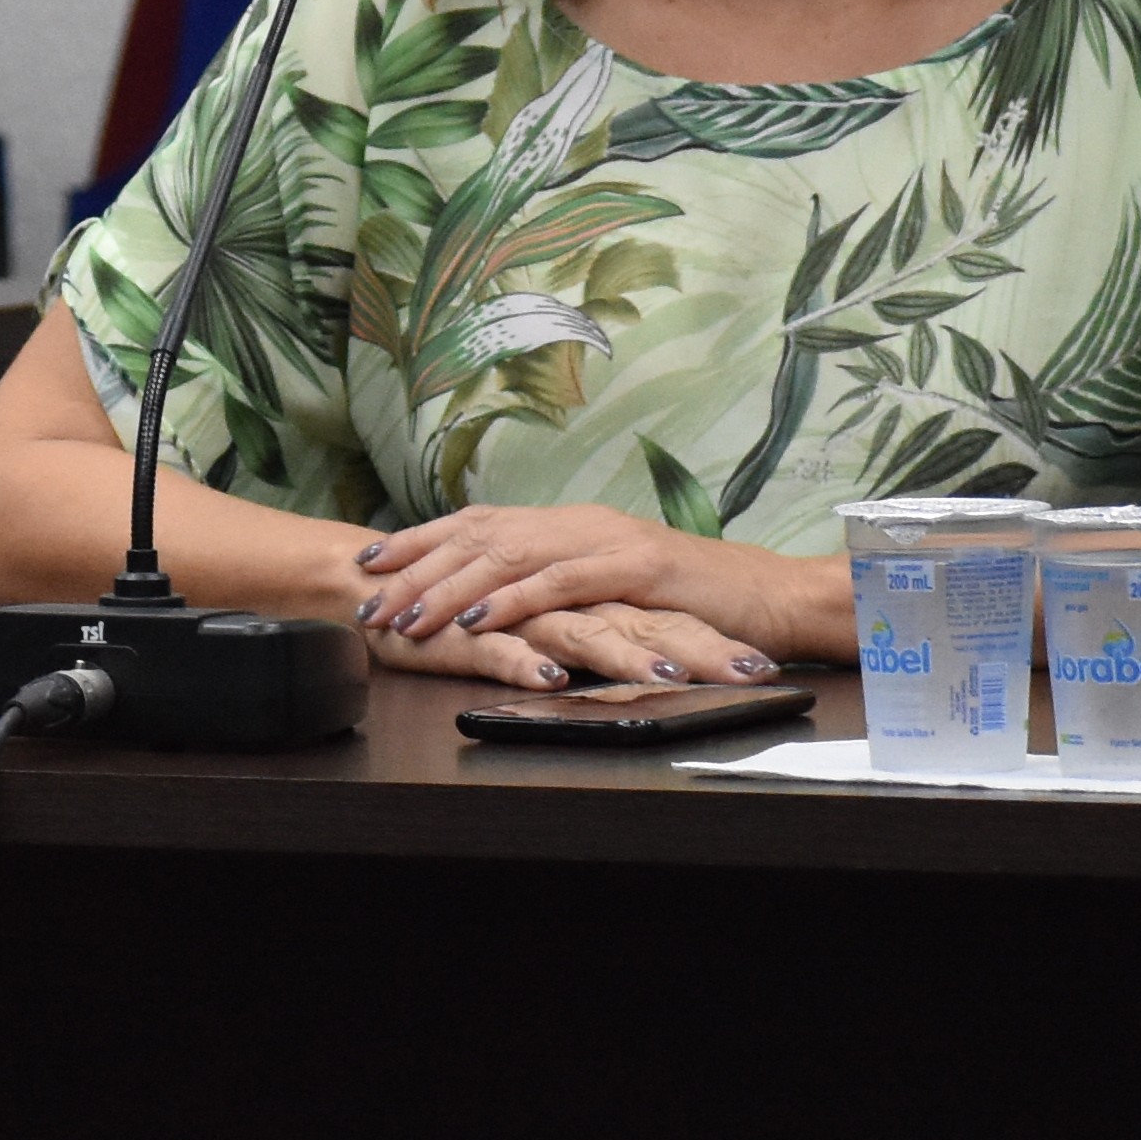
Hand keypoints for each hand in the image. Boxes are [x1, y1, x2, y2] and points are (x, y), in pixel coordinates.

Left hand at [360, 503, 785, 678]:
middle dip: (414, 568)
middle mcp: (578, 522)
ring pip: (508, 555)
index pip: (476, 524)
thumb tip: (498, 602)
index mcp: (567, 525)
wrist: (774, 599)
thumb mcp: (612, 592)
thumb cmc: (693, 604)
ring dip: (448, 588)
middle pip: (477, 536)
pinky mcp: (639, 567)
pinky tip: (477, 617)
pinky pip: (562, 580)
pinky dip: (513, 598)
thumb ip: (559, 588)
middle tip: (365, 599)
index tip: (366, 562)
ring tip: (403, 615)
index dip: (418, 540)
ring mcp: (607, 539)